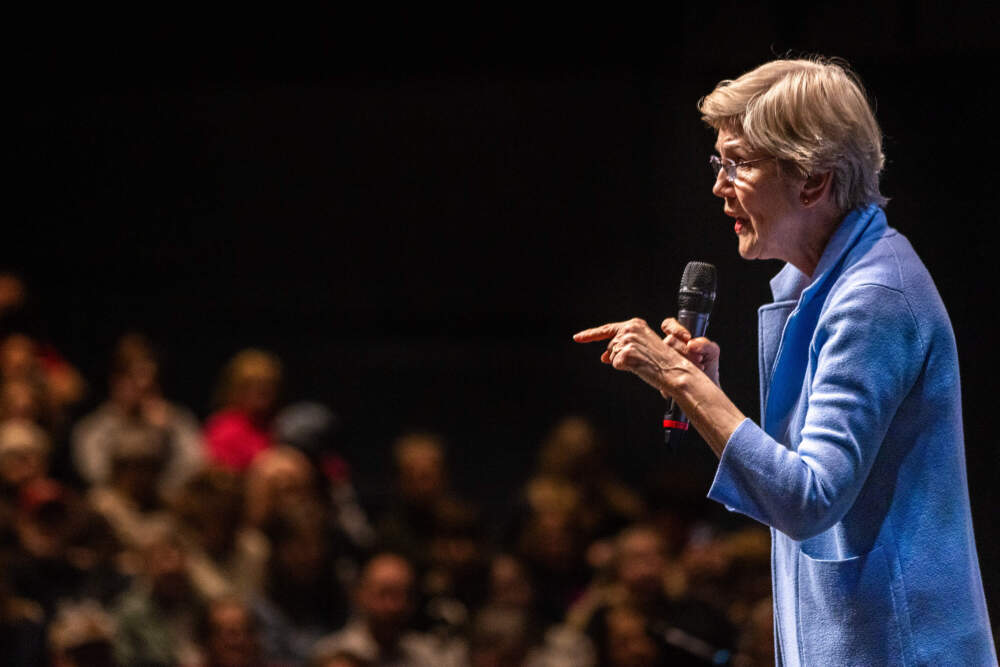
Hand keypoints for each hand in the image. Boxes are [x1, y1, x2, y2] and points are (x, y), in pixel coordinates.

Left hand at [573, 318, 692, 397]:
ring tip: (642, 363)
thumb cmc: (661, 361)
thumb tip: (604, 356)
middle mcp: (629, 330)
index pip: (607, 329)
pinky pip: (615, 365)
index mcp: (635, 324)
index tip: (577, 337)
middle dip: (616, 356)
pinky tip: (639, 367)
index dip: (590, 335)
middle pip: (610, 346)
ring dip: (624, 363)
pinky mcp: (625, 355)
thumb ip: (622, 347)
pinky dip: (625, 368)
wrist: (675, 370)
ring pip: (612, 356)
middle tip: (637, 361)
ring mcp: (626, 342)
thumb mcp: (641, 348)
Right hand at [660, 318, 720, 386]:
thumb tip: (691, 343)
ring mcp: (662, 362)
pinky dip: (676, 377)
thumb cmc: (707, 368)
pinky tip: (685, 379)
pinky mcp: (660, 378)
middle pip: (668, 341)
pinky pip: (663, 374)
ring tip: (697, 369)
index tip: (687, 337)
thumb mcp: (712, 352)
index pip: (668, 325)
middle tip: (699, 359)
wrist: (704, 389)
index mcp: (678, 339)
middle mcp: (668, 348)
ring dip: (683, 363)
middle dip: (684, 350)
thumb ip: (705, 343)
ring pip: (665, 355)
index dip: (675, 328)